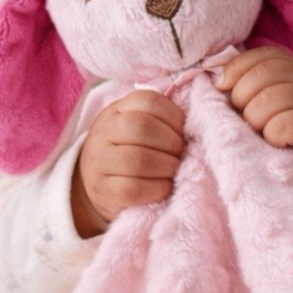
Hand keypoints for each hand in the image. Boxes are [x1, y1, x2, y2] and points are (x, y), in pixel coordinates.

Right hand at [71, 90, 185, 237]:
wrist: (98, 183)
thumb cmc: (129, 150)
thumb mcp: (137, 127)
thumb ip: (160, 120)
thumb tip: (194, 126)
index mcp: (117, 110)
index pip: (148, 100)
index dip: (174, 116)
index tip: (183, 131)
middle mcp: (104, 132)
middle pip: (142, 127)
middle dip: (171, 142)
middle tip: (180, 154)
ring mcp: (100, 162)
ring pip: (138, 160)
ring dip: (167, 166)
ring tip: (174, 170)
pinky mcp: (103, 192)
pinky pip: (133, 189)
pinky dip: (157, 189)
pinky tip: (165, 187)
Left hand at [217, 47, 292, 223]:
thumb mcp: (284, 103)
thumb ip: (258, 89)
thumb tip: (216, 84)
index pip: (260, 56)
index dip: (235, 70)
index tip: (222, 90)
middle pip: (259, 76)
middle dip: (241, 100)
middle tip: (246, 121)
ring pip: (267, 100)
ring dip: (255, 121)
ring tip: (263, 135)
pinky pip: (282, 124)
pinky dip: (272, 137)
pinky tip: (279, 143)